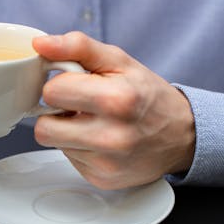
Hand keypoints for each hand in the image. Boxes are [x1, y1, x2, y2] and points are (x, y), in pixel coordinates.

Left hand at [32, 32, 195, 188]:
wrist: (182, 136)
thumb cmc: (148, 96)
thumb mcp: (120, 61)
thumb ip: (78, 47)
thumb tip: (41, 44)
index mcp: (115, 100)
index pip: (51, 93)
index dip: (59, 85)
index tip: (73, 85)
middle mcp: (111, 137)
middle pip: (43, 129)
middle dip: (54, 114)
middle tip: (76, 107)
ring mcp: (105, 163)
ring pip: (54, 145)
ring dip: (66, 132)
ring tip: (91, 122)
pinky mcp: (101, 179)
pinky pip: (70, 160)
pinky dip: (79, 148)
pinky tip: (99, 141)